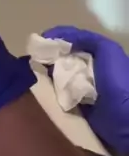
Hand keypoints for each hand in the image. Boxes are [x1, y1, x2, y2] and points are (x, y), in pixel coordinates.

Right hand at [42, 26, 128, 154]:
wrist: (124, 118)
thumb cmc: (116, 79)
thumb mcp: (107, 49)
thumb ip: (86, 38)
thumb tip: (60, 38)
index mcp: (99, 52)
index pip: (73, 40)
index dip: (57, 38)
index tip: (39, 41)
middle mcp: (91, 66)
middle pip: (65, 56)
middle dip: (51, 55)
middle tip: (35, 57)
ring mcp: (85, 85)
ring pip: (62, 73)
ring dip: (50, 72)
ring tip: (37, 71)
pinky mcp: (80, 103)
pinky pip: (63, 92)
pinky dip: (54, 88)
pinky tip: (44, 87)